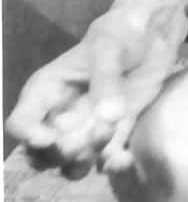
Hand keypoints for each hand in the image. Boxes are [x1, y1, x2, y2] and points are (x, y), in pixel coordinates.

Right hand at [5, 6, 183, 178]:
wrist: (153, 37)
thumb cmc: (121, 34)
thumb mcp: (109, 48)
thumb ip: (105, 80)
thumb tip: (107, 117)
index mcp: (46, 92)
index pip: (20, 123)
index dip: (28, 136)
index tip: (50, 139)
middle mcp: (59, 116)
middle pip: (42, 154)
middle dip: (59, 155)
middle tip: (81, 144)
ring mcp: (85, 130)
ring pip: (70, 164)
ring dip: (83, 162)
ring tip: (106, 139)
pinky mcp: (113, 136)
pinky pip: (105, 162)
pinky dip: (112, 166)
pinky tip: (124, 159)